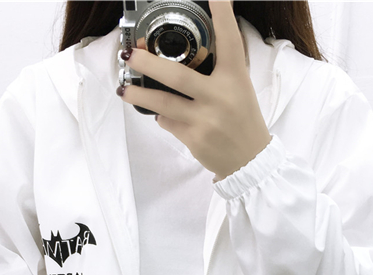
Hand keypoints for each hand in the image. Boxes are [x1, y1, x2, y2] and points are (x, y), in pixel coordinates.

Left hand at [117, 0, 271, 180]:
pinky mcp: (194, 139)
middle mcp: (220, 96)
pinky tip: (160, 114)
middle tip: (130, 54)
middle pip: (177, 76)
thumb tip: (188, 51)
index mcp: (235, 78)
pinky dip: (161, 117)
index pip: (230, 40)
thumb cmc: (242, 120)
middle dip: (149, 64)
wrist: (249, 161)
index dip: (222, 14)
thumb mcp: (239, 88)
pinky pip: (167, 122)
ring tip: (123, 88)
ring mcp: (205, 119)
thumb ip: (218, 70)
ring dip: (139, 94)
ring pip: (163, 104)